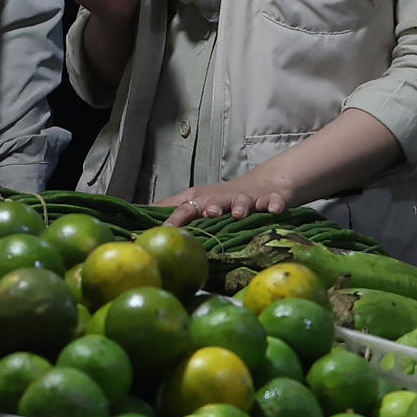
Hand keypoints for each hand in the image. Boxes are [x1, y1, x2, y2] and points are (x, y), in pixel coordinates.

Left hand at [158, 174, 296, 225]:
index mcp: (202, 201)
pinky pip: (273, 202)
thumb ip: (172, 209)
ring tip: (239, 213)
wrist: (262, 185)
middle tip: (208, 212)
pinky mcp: (268, 200)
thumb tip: (142, 214)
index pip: (184, 209)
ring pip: (242, 201)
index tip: (164, 231)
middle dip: (210, 207)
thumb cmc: (223, 200)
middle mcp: (222, 199)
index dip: (175, 219)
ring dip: (240, 206)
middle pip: (213, 202)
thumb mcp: (196, 202)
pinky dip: (274, 205)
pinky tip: (274, 210)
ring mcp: (245, 199)